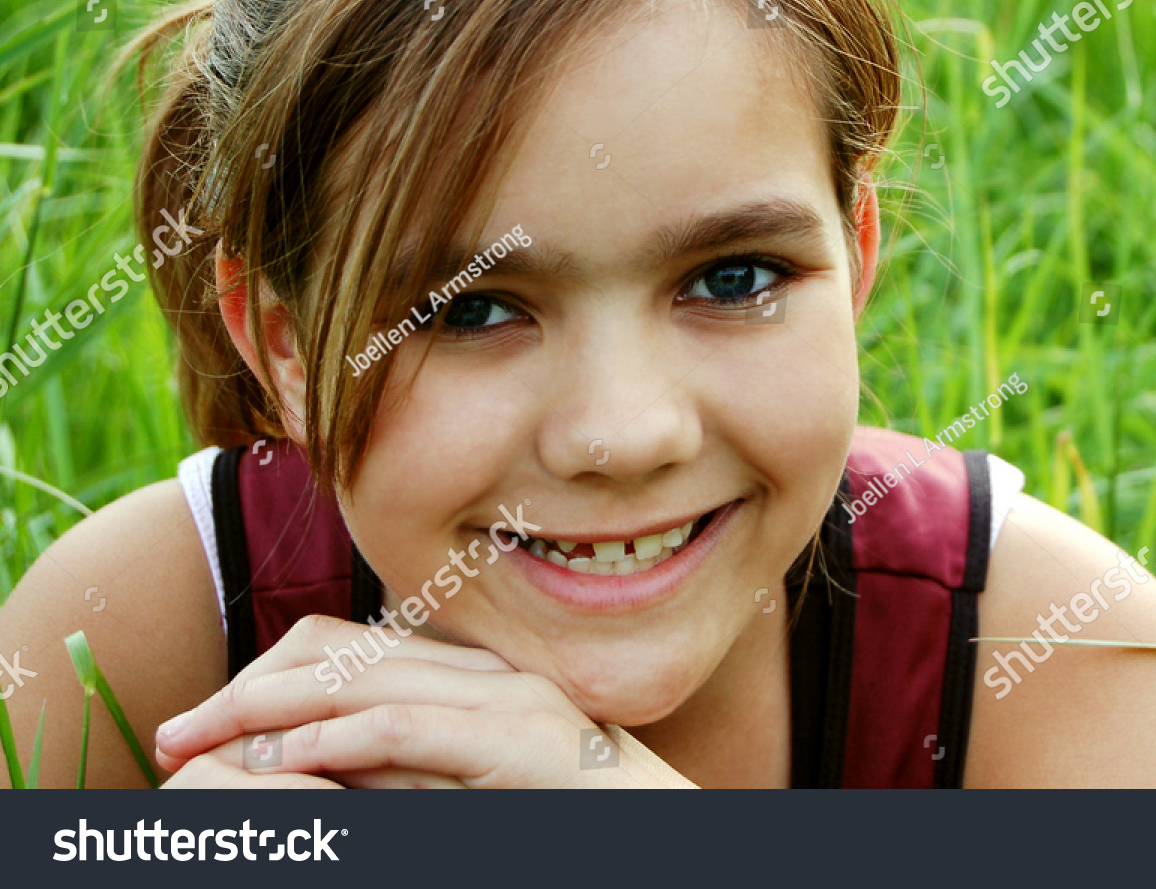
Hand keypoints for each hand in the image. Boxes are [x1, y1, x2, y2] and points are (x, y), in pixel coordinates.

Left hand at [155, 615, 695, 787]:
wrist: (659, 828)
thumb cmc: (569, 817)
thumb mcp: (469, 783)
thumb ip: (403, 764)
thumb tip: (309, 759)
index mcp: (474, 673)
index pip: (350, 647)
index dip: (269, 673)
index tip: (211, 716)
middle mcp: (487, 672)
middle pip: (342, 655)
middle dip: (246, 691)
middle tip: (176, 731)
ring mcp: (507, 699)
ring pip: (363, 683)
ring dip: (270, 713)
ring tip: (203, 740)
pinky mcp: (517, 740)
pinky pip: (407, 730)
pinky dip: (334, 741)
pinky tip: (281, 760)